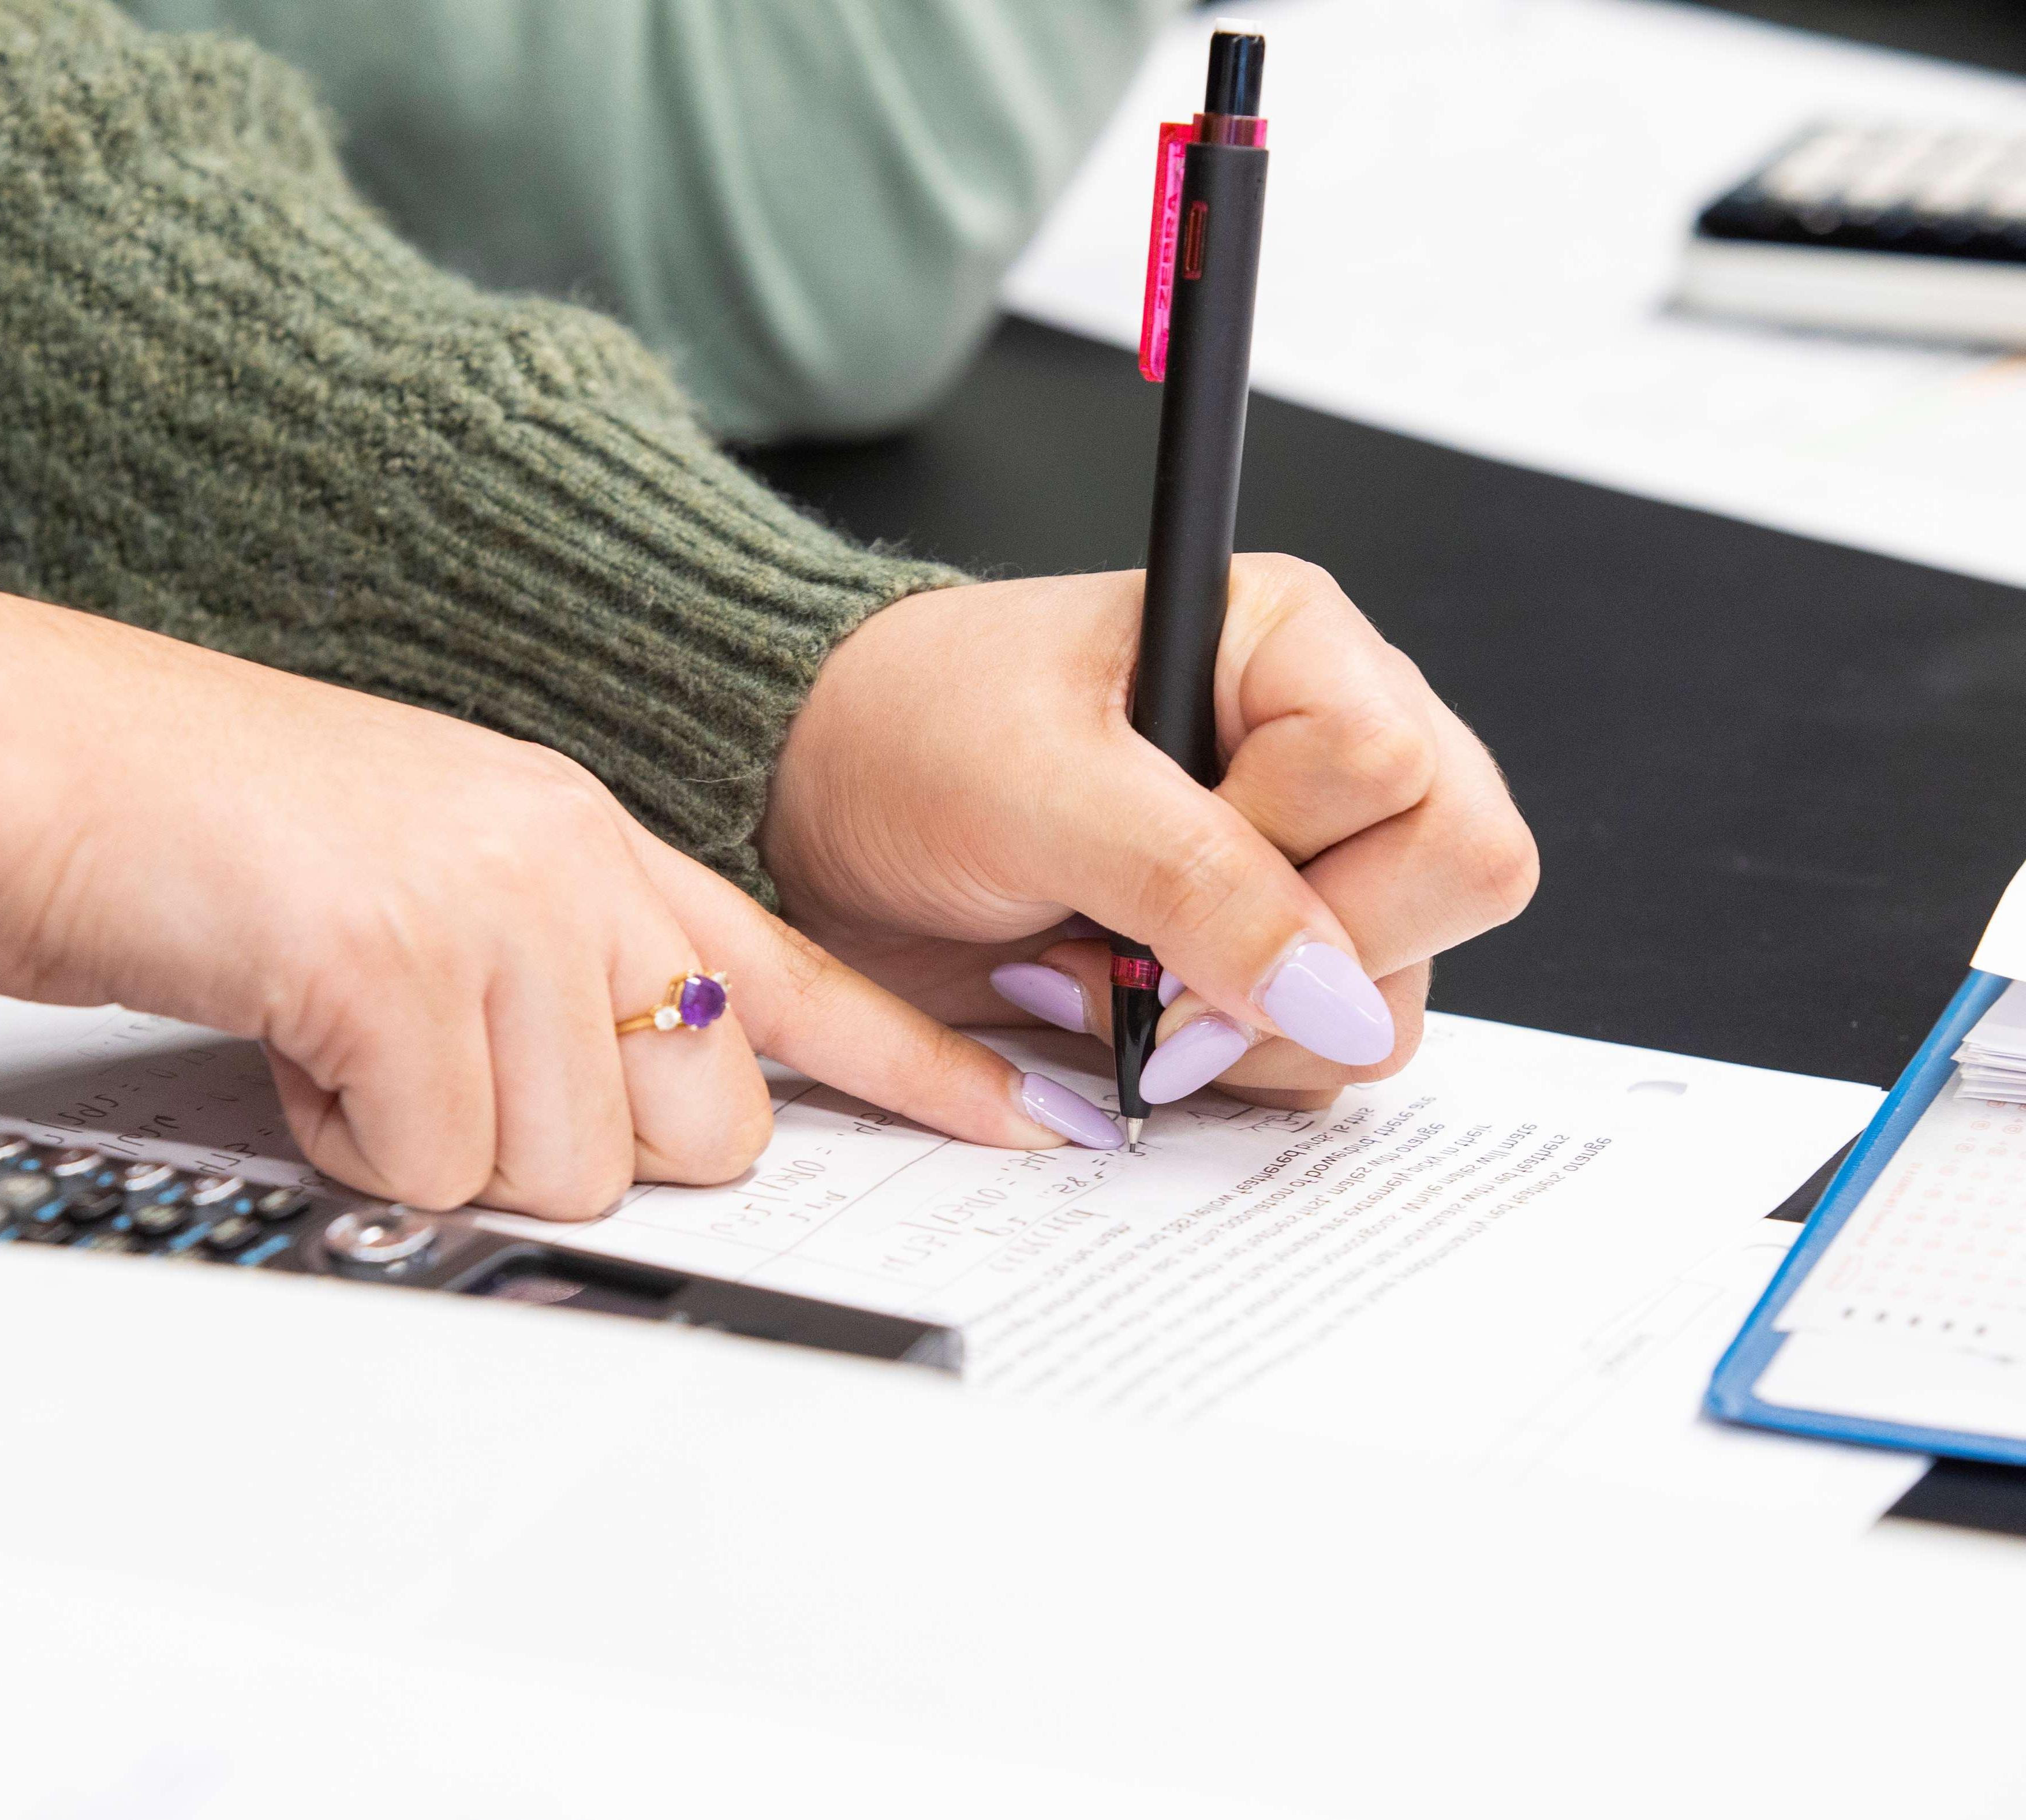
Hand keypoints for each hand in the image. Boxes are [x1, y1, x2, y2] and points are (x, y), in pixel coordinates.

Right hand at [0, 589, 1082, 1218]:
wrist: (24, 746)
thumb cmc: (194, 822)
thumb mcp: (411, 877)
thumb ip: (539, 967)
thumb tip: (605, 1106)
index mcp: (575, 830)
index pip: (788, 966)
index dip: (912, 1062)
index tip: (1017, 1124)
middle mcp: (561, 856)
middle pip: (700, 1117)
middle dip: (577, 1136)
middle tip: (441, 1065)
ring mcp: (489, 902)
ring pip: (566, 1164)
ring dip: (434, 1139)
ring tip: (334, 1031)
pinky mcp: (397, 964)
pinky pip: (432, 1160)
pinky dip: (342, 1135)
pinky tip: (286, 1030)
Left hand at [759, 559, 1538, 1110]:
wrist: (813, 802)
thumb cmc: (909, 739)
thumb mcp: (1039, 793)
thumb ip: (1194, 884)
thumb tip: (1336, 999)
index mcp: (1294, 643)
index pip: (1406, 780)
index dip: (1293, 851)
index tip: (1156, 863)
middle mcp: (1326, 745)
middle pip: (1455, 881)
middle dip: (1297, 959)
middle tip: (1148, 961)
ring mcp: (1304, 861)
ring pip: (1393, 989)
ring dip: (1245, 1023)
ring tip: (1105, 972)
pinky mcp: (1255, 955)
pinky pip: (1325, 1048)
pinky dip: (1225, 1059)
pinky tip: (1117, 1006)